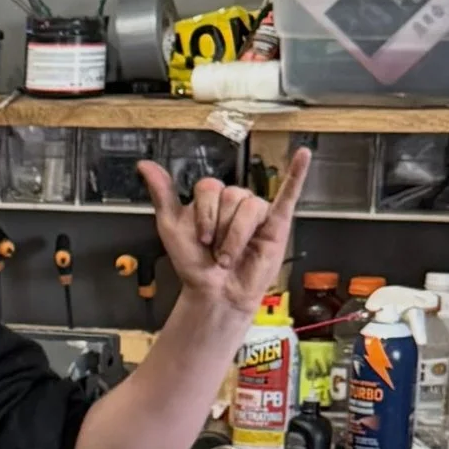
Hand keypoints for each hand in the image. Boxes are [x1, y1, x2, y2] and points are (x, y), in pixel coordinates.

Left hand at [137, 148, 311, 326]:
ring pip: (249, 206)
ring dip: (237, 236)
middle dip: (221, 228)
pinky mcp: (277, 222)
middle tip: (218, 251)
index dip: (204, 214)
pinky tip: (303, 156)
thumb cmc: (195, 263)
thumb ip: (162, 193)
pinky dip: (297, 173)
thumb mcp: (171, 226)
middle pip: (231, 196)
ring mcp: (257, 210)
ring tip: (233, 255)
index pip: (209, 188)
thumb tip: (145, 165)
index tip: (202, 238)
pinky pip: (289, 194)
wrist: (215, 293)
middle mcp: (235, 200)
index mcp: (212, 198)